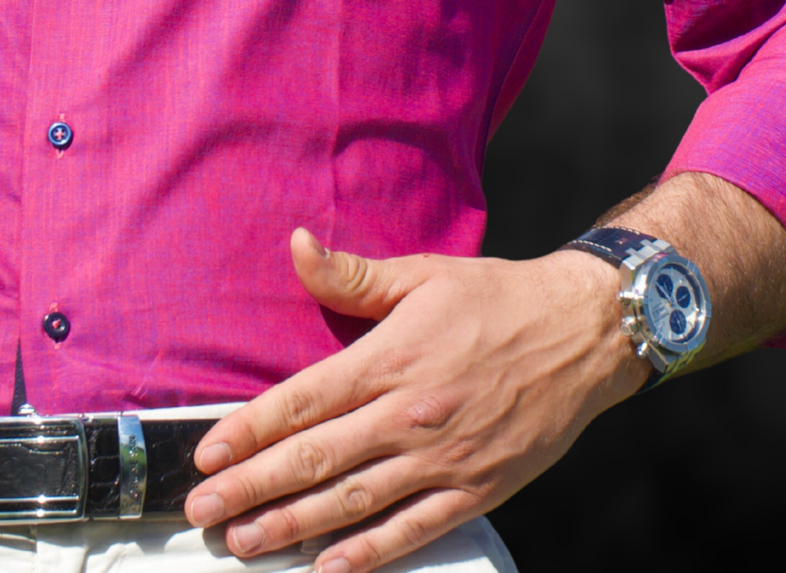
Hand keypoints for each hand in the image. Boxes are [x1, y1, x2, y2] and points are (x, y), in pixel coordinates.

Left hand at [183, 229, 639, 572]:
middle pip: (315, 459)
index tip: (206, 452)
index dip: (249, 430)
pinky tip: (328, 568)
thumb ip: (352, 274)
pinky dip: (368, 555)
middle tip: (203, 510)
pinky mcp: (476, 491)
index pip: (302, 401)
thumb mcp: (421, 273)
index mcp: (390, 358)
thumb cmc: (494, 298)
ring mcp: (443, 460)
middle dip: (251, 488)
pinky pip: (413, 530)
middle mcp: (410, 415)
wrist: (582, 334)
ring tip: (245, 543)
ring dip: (292, 526)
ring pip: (352, 502)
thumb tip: (296, 245)